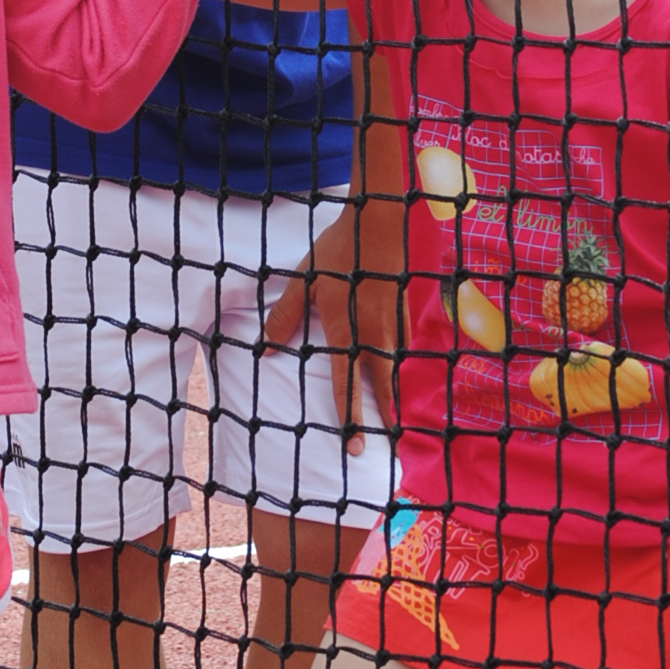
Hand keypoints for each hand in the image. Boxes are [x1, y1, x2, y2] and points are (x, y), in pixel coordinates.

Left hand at [262, 195, 402, 452]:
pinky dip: (399, 361)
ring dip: (394, 392)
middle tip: (385, 442)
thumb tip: (265, 348)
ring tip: (395, 416)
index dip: (350, 417)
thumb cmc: (336, 251)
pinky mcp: (404, 311)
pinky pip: (403, 345)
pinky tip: (397, 368)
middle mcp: (372, 334)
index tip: (354, 444)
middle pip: (380, 384)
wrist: (378, 224)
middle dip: (383, 416)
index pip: (346, 384)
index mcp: (345, 331)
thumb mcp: (303, 282)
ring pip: (394, 367)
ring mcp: (393, 324)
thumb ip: (285, 316)